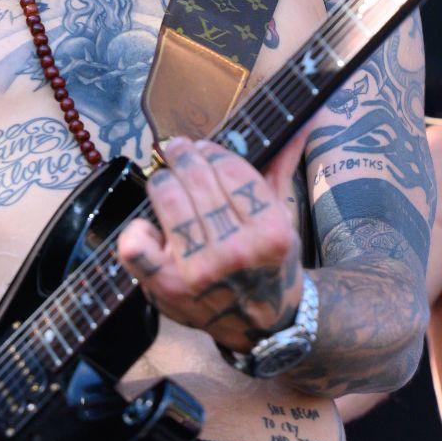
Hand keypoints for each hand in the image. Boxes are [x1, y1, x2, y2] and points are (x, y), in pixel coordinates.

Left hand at [116, 136, 305, 353]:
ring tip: (167, 180)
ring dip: (163, 182)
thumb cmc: (270, 261)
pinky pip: (135, 244)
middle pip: (196, 179)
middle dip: (183, 157)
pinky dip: (137, 228)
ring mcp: (198, 271)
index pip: (230, 169)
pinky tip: (151, 225)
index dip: (212, 151)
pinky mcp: (165, 287)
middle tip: (178, 150)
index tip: (205, 148)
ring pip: (166, 199)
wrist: (262, 324)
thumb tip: (306, 116)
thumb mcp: (283, 214)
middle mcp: (236, 252)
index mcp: (271, 232)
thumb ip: (283, 163)